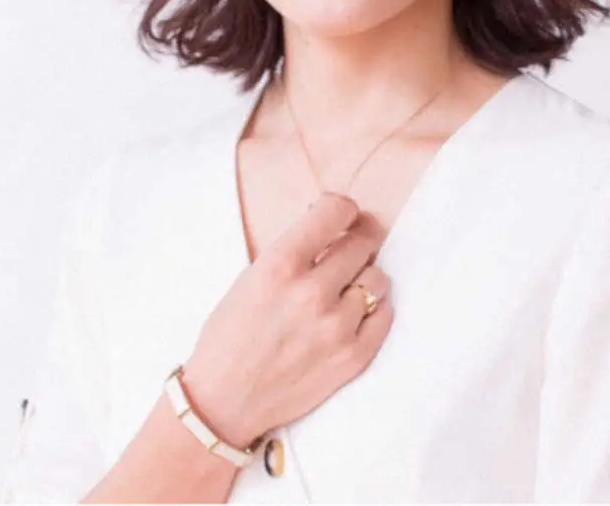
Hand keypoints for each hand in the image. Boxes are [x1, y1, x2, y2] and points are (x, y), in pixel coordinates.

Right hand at [181, 192, 393, 447]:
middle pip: (363, 242)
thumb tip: (333, 227)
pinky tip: (353, 313)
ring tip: (347, 286)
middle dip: (357, 238)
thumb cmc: (231, 335)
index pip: (336, 210)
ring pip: (378, 278)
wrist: (225, 401)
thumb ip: (294, 251)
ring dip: (365, 277)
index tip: (340, 215)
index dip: (342, 208)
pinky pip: (384, 315)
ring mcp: (336, 327)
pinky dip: (372, 310)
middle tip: (350, 245)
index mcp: (281, 265)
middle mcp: (312, 292)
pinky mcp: (353, 357)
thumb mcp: (251, 276)